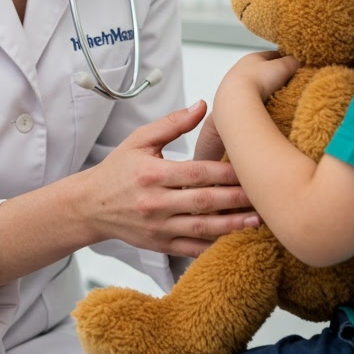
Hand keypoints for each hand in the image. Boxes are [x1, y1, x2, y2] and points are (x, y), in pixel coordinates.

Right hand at [82, 100, 260, 257]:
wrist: (90, 206)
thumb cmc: (117, 170)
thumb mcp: (139, 140)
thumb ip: (172, 124)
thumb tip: (202, 105)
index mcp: (152, 174)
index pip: (196, 173)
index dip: (225, 171)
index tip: (250, 166)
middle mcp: (155, 203)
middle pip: (203, 202)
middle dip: (236, 199)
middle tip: (264, 193)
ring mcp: (158, 227)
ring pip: (201, 229)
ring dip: (232, 226)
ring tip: (258, 219)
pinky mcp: (159, 245)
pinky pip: (191, 249)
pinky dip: (213, 246)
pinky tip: (234, 239)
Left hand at [216, 50, 299, 108]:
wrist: (237, 102)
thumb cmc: (258, 81)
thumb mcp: (282, 67)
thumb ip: (292, 61)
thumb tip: (298, 61)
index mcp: (251, 57)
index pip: (271, 55)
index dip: (283, 59)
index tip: (293, 64)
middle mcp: (239, 69)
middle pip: (260, 71)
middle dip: (272, 76)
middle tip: (286, 82)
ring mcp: (233, 86)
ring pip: (252, 85)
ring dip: (263, 89)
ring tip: (276, 97)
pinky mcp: (231, 101)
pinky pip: (247, 99)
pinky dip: (255, 101)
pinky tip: (263, 106)